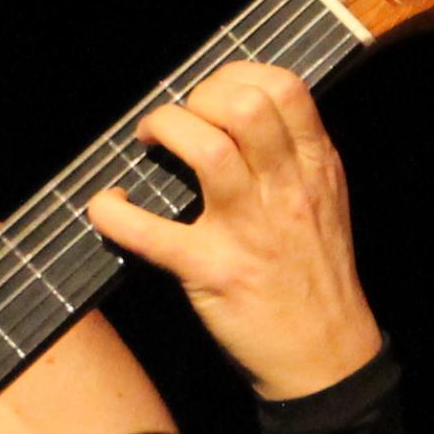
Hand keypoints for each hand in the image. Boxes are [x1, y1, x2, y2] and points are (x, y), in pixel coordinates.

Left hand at [81, 61, 386, 400]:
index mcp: (314, 167)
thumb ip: (292, 156)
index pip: (284, 88)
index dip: (235, 76)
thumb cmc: (316, 276)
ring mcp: (249, 229)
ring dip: (163, 132)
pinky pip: (152, 233)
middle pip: (244, 106)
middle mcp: (285, 189)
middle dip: (197, 99)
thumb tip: (240, 114)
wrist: (326, 358)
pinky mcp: (212, 271)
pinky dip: (115, 214)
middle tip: (177, 121)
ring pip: (204, 150)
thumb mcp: (324, 202)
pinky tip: (107, 207)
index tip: (209, 94)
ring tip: (148, 143)